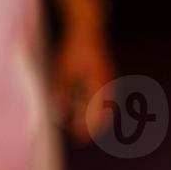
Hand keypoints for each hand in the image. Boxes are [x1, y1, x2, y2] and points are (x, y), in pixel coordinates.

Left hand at [54, 20, 115, 143]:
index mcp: (99, 87)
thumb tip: (59, 110)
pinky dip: (99, 108)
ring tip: (86, 127)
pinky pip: (106, 99)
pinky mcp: (108, 78)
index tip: (79, 140)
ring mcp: (110, 82)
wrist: (89, 29)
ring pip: (106, 108)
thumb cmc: (76, 48)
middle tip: (82, 138)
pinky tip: (91, 109)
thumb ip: (62, 91)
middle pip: (103, 115)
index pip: (94, 115)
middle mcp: (109, 87)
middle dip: (92, 127)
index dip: (86, 129)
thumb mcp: (63, 70)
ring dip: (96, 118)